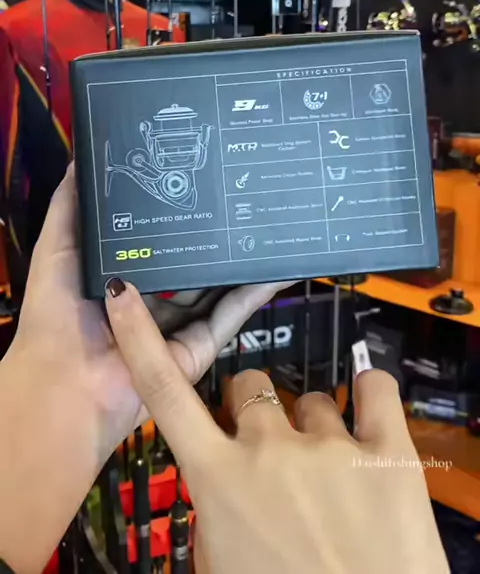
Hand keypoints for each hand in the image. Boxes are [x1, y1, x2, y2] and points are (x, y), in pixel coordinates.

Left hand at [0, 166, 294, 573]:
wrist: (68, 388)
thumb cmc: (56, 316)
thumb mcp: (57, 249)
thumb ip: (70, 206)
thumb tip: (82, 158)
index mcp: (117, 279)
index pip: (153, 243)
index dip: (174, 216)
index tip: (197, 182)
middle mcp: (149, 302)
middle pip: (188, 265)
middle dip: (213, 238)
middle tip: (240, 199)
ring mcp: (176, 328)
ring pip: (215, 289)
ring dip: (240, 262)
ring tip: (267, 226)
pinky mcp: (198, 350)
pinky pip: (230, 316)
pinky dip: (254, 292)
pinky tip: (276, 266)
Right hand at [106, 282, 449, 573]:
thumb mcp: (220, 563)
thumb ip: (215, 508)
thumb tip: (224, 475)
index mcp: (219, 480)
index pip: (165, 395)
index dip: (140, 340)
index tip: (126, 299)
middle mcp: (270, 450)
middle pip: (249, 386)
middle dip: (255, 411)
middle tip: (273, 453)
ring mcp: (331, 445)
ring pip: (311, 398)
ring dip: (313, 426)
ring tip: (329, 474)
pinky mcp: (388, 450)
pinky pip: (374, 386)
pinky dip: (368, 391)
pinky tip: (366, 413)